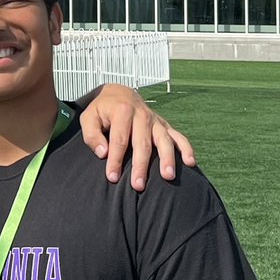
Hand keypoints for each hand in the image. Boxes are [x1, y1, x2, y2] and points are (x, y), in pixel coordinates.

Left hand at [79, 84, 195, 190]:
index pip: (119, 139)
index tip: (112, 177)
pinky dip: (186, 148)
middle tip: (138, 185)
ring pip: (164, 140)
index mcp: (122, 111)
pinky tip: (190, 162)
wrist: (119, 93)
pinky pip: (178, 136)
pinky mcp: (164, 125)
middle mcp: (142, 115)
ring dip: (167, 158)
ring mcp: (155, 120)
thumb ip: (92, 134)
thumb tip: (103, 153)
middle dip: (141, 165)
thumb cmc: (102, 110)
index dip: (116, 160)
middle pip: (142, 143)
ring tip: (168, 176)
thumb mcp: (88, 117)